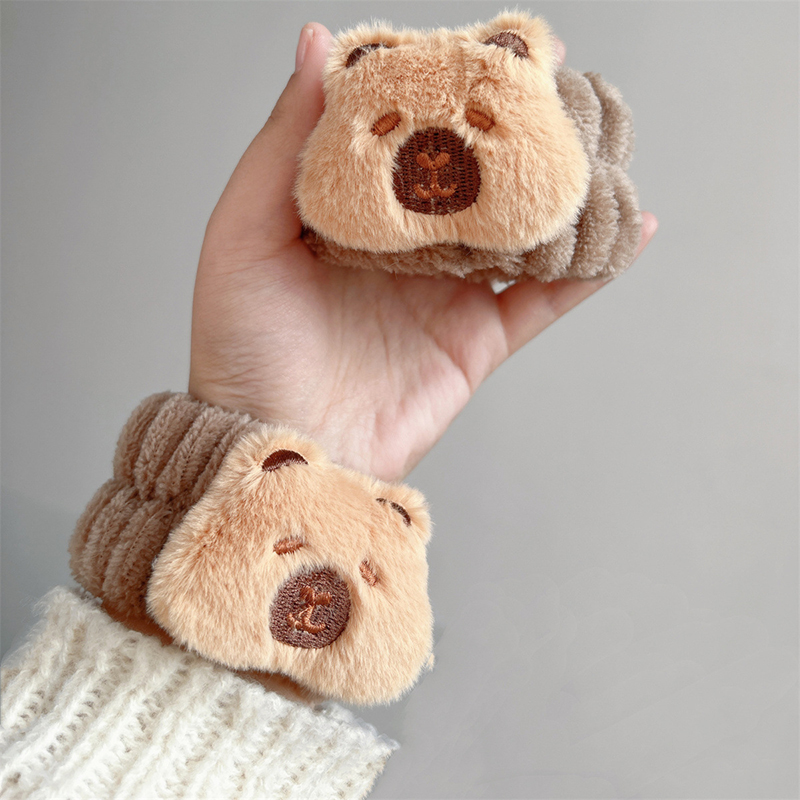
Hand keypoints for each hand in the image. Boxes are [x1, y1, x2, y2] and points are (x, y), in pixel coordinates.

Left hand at [189, 22, 657, 481]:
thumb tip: (317, 42)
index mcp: (353, 212)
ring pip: (521, 231)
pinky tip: (631, 228)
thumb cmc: (242, 349)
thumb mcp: (243, 233)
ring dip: (565, 191)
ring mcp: (447, 294)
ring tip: (606, 143)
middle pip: (477, 177)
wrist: (278, 445)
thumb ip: (283, 144)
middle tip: (563, 87)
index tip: (495, 46)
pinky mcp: (477, 342)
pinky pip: (546, 299)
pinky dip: (590, 269)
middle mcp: (406, 247)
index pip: (413, 134)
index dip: (452, 87)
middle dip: (520, 133)